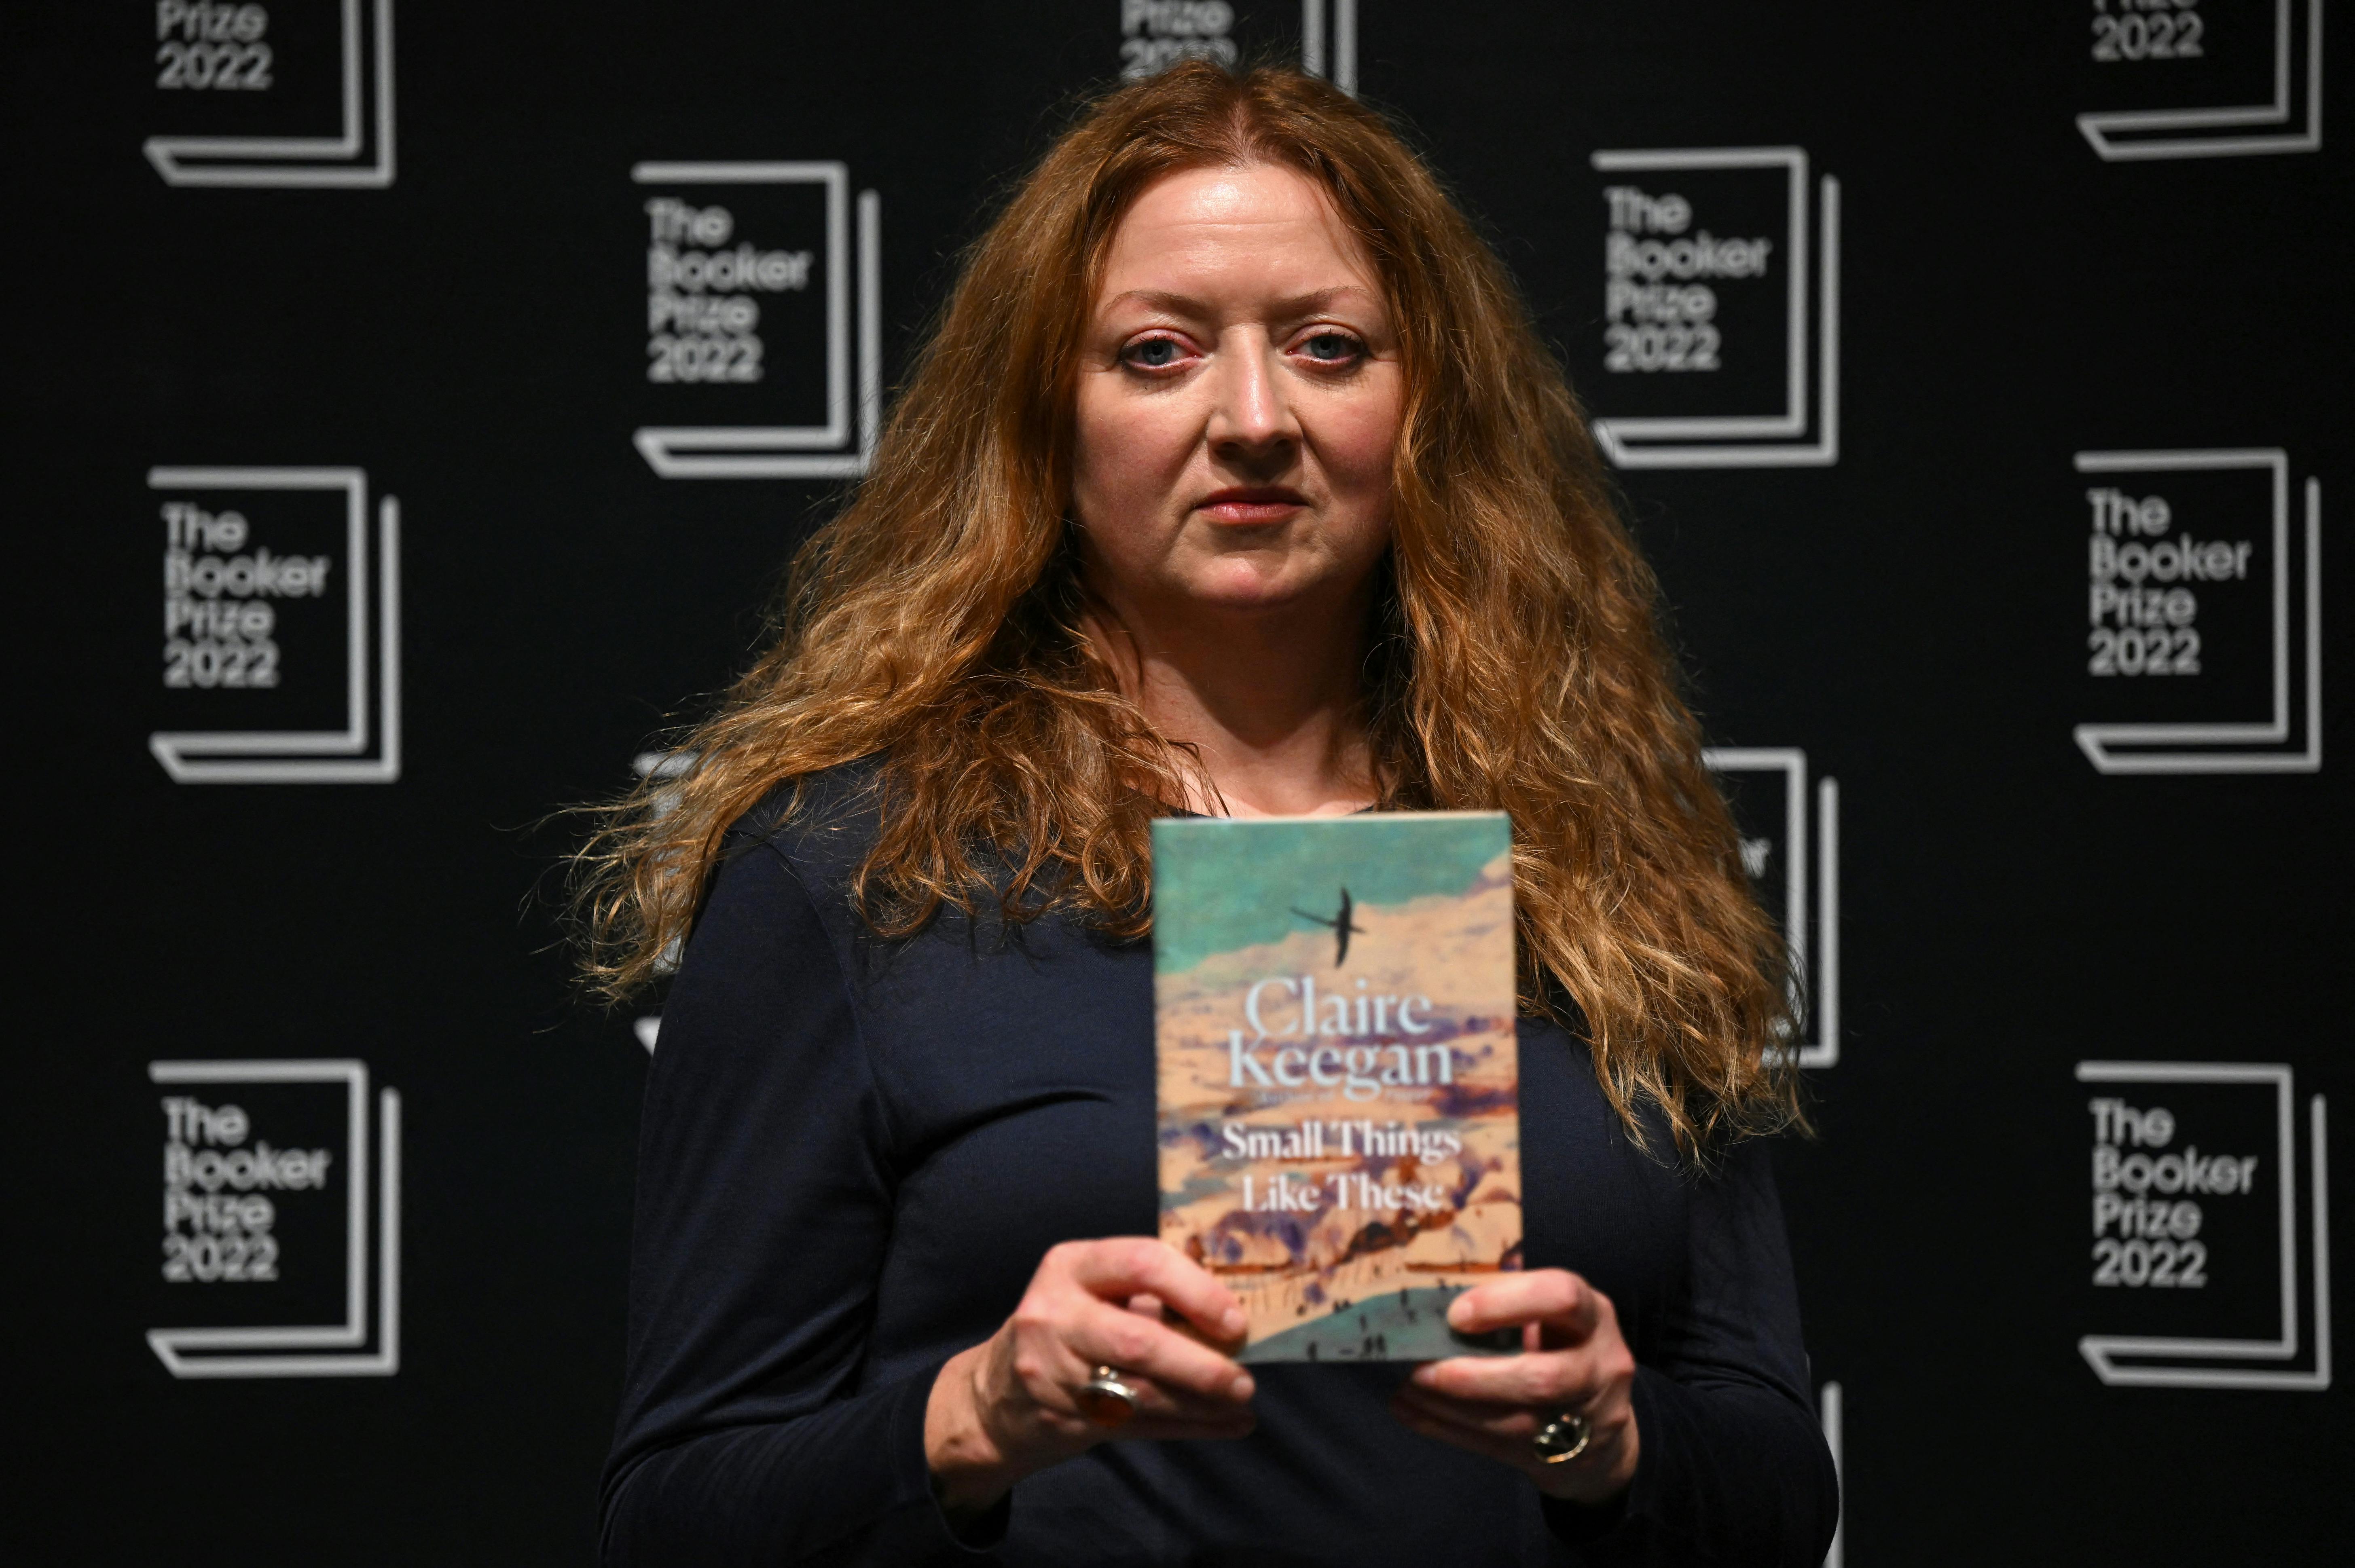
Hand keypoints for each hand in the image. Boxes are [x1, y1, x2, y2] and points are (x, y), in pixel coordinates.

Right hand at [925, 1238, 1256, 1513]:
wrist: (995, 1396)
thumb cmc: (1067, 1326)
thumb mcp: (1092, 1290)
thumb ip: (1149, 1292)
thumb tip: (1232, 1308)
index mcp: (1070, 1266)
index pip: (1141, 1264)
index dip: (1195, 1291)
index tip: (1235, 1320)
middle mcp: (1055, 1315)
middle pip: (1137, 1341)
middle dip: (1199, 1365)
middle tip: (1244, 1380)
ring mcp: (1053, 1371)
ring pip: (1140, 1393)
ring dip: (1201, 1403)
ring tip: (1243, 1404)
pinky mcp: (1063, 1418)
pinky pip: (1138, 1426)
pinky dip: (1189, 1427)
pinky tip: (1227, 1426)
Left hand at [1389, 1269, 1639, 1505]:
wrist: (1603, 1427)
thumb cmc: (1560, 1345)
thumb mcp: (1551, 1312)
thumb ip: (1509, 1298)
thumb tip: (1431, 1289)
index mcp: (1593, 1315)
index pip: (1561, 1298)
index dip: (1505, 1304)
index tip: (1456, 1315)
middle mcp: (1600, 1366)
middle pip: (1542, 1379)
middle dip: (1472, 1377)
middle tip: (1418, 1368)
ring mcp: (1587, 1420)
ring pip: (1517, 1422)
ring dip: (1450, 1407)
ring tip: (1406, 1388)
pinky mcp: (1560, 1458)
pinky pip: (1498, 1447)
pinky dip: (1446, 1428)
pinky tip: (1410, 1410)